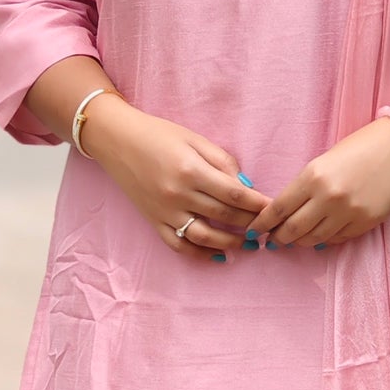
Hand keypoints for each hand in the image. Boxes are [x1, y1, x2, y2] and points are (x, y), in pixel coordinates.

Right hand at [82, 97, 265, 260]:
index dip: (258, 204)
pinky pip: (179, 244)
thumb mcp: (194, 138)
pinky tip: (219, 255)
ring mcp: (164, 211)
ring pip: (205, 236)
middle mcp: (178, 194)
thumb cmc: (158, 134)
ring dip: (231, 243)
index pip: (234, 194)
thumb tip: (246, 184)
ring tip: (249, 244)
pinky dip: (200, 254)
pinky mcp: (153, 221)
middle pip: (224, 216)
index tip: (273, 210)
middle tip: (268, 228)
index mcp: (191, 170)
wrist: (116, 141)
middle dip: (251, 224)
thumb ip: (222, 161)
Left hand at [252, 118, 389, 249]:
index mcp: (313, 176)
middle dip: (279, 238)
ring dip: (301, 242)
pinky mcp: (366, 223)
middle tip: (273, 240)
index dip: (262, 224)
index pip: (278, 208)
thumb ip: (306, 186)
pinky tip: (321, 235)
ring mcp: (349, 213)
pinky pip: (338, 239)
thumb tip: (288, 213)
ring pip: (314, 239)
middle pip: (293, 230)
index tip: (253, 231)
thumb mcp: (325, 160)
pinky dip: (326, 240)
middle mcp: (328, 197)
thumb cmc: (362, 146)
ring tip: (295, 240)